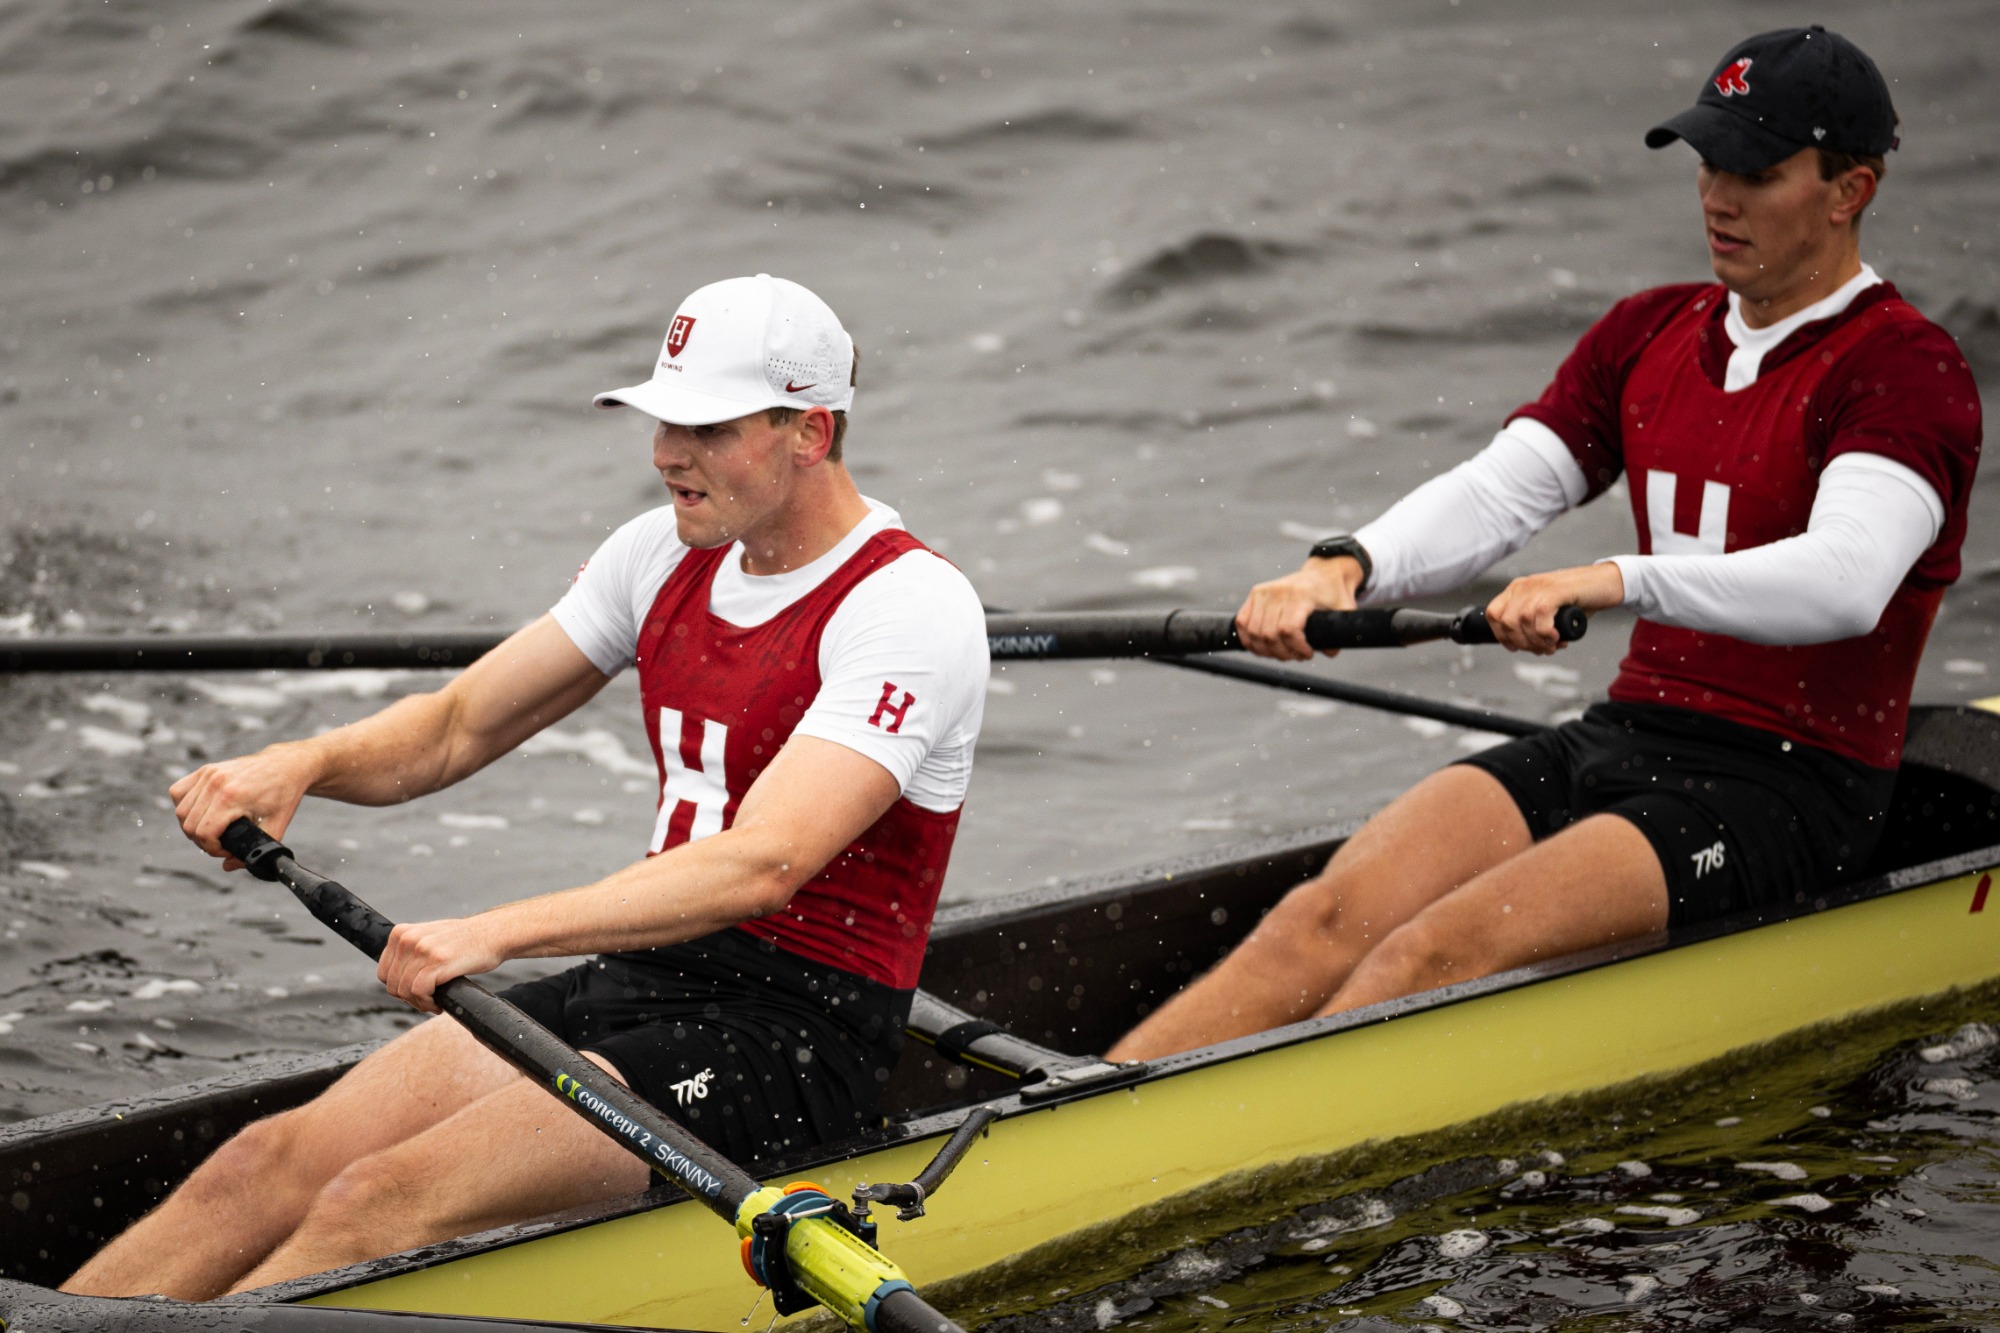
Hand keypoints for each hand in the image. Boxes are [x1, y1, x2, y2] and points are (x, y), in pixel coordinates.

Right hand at [169, 743, 321, 870]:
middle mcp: (216, 783)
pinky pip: (179, 792)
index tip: (227, 850)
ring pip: (181, 810)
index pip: (204, 833)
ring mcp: (208, 774)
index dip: (213, 849)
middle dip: (203, 841)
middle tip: (221, 843)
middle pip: (189, 825)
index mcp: (232, 797)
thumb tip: (228, 865)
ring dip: (192, 826)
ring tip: (211, 831)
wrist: (287, 766)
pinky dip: (184, 806)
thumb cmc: (283, 795)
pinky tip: (200, 813)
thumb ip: (253, 850)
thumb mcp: (276, 827)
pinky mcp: (205, 769)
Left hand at [377, 917, 508, 1012]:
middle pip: (392, 985)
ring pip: (404, 991)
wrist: (493, 934)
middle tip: (427, 1000)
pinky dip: (427, 1004)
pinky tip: (439, 1004)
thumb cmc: (464, 940)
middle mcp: (408, 939)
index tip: (415, 992)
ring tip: (434, 1003)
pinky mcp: (437, 962)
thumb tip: (395, 977)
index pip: (384, 973)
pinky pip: (419, 992)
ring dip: (419, 1003)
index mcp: (401, 932)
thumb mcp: (429, 936)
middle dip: (408, 999)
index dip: (398, 988)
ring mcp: (422, 950)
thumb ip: (410, 950)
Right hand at [1235, 556, 1365, 660]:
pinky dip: (1249, 639)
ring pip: (1254, 632)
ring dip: (1266, 650)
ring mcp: (1264, 592)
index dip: (1296, 648)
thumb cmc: (1334, 594)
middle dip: (1283, 653)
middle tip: (1296, 656)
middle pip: (1270, 634)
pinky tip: (1262, 647)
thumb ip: (1339, 633)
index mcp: (1301, 594)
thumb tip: (1329, 652)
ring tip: (1282, 653)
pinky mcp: (1255, 594)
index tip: (1308, 654)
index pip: (1288, 629)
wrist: (1323, 573)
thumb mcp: (1344, 612)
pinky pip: (1242, 622)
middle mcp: (1279, 591)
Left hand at [1483, 563, 1623, 654]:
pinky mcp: (1556, 589)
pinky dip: (1546, 632)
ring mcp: (1539, 586)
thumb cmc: (1578, 600)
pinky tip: (1557, 637)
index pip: (1493, 614)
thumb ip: (1533, 624)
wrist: (1606, 583)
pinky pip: (1539, 615)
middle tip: (1542, 649)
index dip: (1501, 636)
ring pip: (1522, 621)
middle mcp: (1524, 586)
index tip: (1516, 648)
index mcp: (1518, 589)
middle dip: (1522, 643)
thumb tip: (1524, 646)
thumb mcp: (1549, 611)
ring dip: (1537, 641)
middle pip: (1506, 622)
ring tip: (1553, 645)